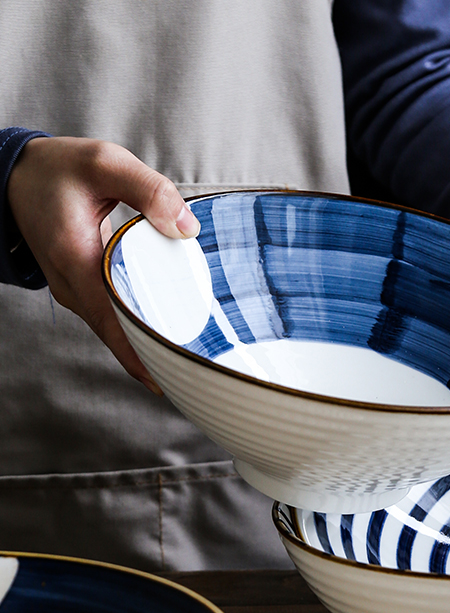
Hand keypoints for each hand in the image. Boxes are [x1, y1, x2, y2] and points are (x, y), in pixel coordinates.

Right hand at [6, 136, 199, 391]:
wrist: (18, 175)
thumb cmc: (61, 169)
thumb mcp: (104, 163)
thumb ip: (149, 189)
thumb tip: (186, 228)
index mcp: (75, 259)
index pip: (111, 320)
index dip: (139, 352)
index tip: (168, 375)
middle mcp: (71, 285)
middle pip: (116, 334)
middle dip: (152, 357)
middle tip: (195, 373)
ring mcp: (74, 291)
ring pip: (113, 329)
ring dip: (145, 344)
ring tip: (188, 360)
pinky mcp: (82, 288)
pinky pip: (112, 316)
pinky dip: (136, 327)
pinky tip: (166, 335)